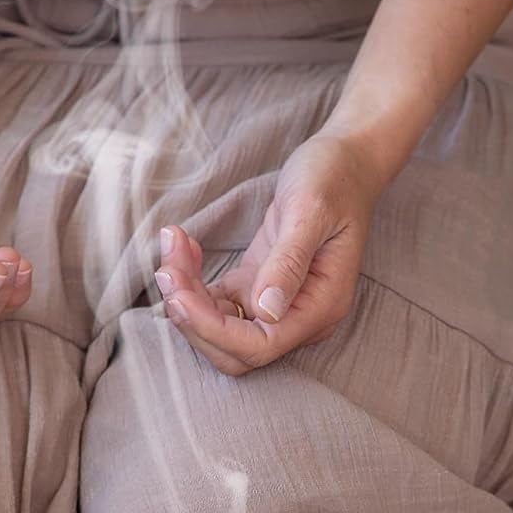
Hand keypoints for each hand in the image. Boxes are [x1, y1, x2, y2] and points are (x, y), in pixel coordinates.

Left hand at [153, 131, 385, 375]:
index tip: (179, 295)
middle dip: (193, 319)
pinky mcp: (258, 286)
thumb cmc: (334, 180)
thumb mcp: (310, 211)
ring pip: (220, 328)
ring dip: (187, 297)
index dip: (213, 330)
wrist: (346, 162)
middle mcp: (299, 317)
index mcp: (319, 308)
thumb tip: (266, 309)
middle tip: (167, 271)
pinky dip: (193, 283)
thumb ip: (289, 262)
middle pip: (234, 350)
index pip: (259, 346)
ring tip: (172, 246)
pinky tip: (184, 248)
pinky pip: (218, 304)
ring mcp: (278, 305)